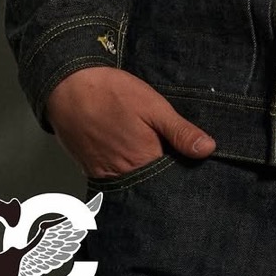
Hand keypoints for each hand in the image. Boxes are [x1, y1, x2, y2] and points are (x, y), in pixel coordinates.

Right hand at [45, 67, 216, 179]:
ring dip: (145, 178)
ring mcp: (106, 176)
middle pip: (152, 186)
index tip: (196, 168)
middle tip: (173, 162)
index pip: (173, 179)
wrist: (67, 88)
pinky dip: (126, 175)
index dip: (185, 174)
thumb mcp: (153, 106)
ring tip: (152, 161)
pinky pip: (115, 182)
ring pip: (134, 185)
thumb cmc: (111, 93)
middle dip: (165, 179)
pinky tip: (131, 160)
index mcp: (145, 161)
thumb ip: (179, 131)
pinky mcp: (92, 171)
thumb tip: (208, 150)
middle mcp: (125, 176)